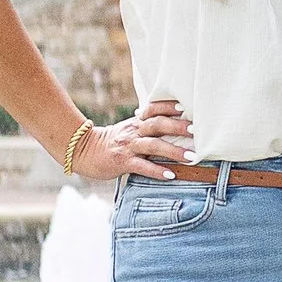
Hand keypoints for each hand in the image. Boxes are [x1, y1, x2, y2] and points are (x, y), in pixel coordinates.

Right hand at [69, 94, 200, 182]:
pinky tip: (171, 174)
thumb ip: (147, 125)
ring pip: (153, 145)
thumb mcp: (129, 129)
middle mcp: (133, 131)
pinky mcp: (123, 162)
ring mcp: (128, 146)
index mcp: (136, 122)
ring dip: (174, 151)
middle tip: (197, 131)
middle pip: (157, 124)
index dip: (168, 106)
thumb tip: (172, 121)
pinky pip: (142, 166)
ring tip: (191, 157)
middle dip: (178, 126)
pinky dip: (157, 170)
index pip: (153, 109)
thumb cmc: (113, 142)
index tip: (185, 107)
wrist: (84, 152)